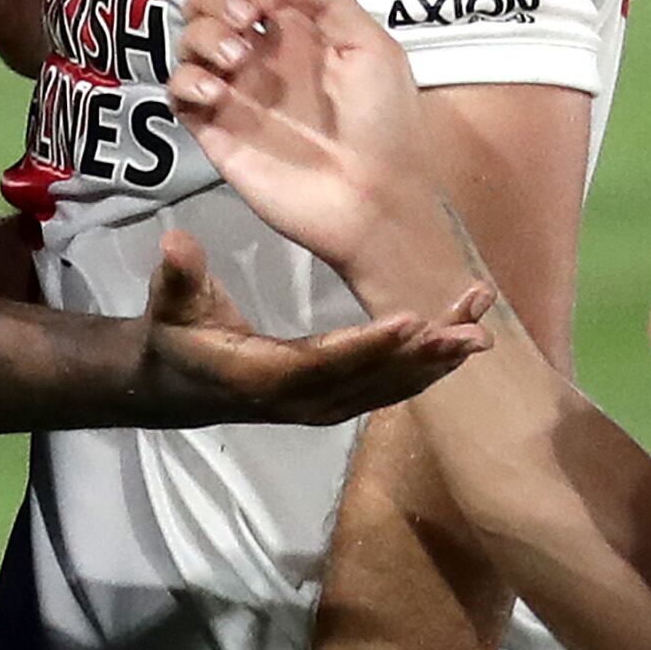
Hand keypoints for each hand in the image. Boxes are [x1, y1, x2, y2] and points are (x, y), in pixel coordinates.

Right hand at [142, 230, 491, 424]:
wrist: (174, 384)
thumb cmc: (176, 333)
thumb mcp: (170, 301)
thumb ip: (178, 275)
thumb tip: (175, 242)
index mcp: (267, 375)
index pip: (327, 360)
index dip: (370, 344)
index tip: (412, 320)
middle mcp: (304, 400)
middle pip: (373, 379)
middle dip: (425, 353)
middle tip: (473, 327)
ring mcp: (322, 407)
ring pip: (389, 388)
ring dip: (436, 362)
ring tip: (479, 331)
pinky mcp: (334, 402)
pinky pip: (386, 391)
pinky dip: (423, 372)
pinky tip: (454, 351)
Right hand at [167, 0, 450, 292]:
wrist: (376, 202)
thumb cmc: (385, 123)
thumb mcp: (372, 50)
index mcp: (297, 27)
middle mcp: (259, 51)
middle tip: (250, 21)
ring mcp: (234, 89)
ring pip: (189, 37)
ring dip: (205, 33)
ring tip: (238, 59)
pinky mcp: (214, 129)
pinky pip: (178, 91)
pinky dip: (188, 81)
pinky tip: (218, 93)